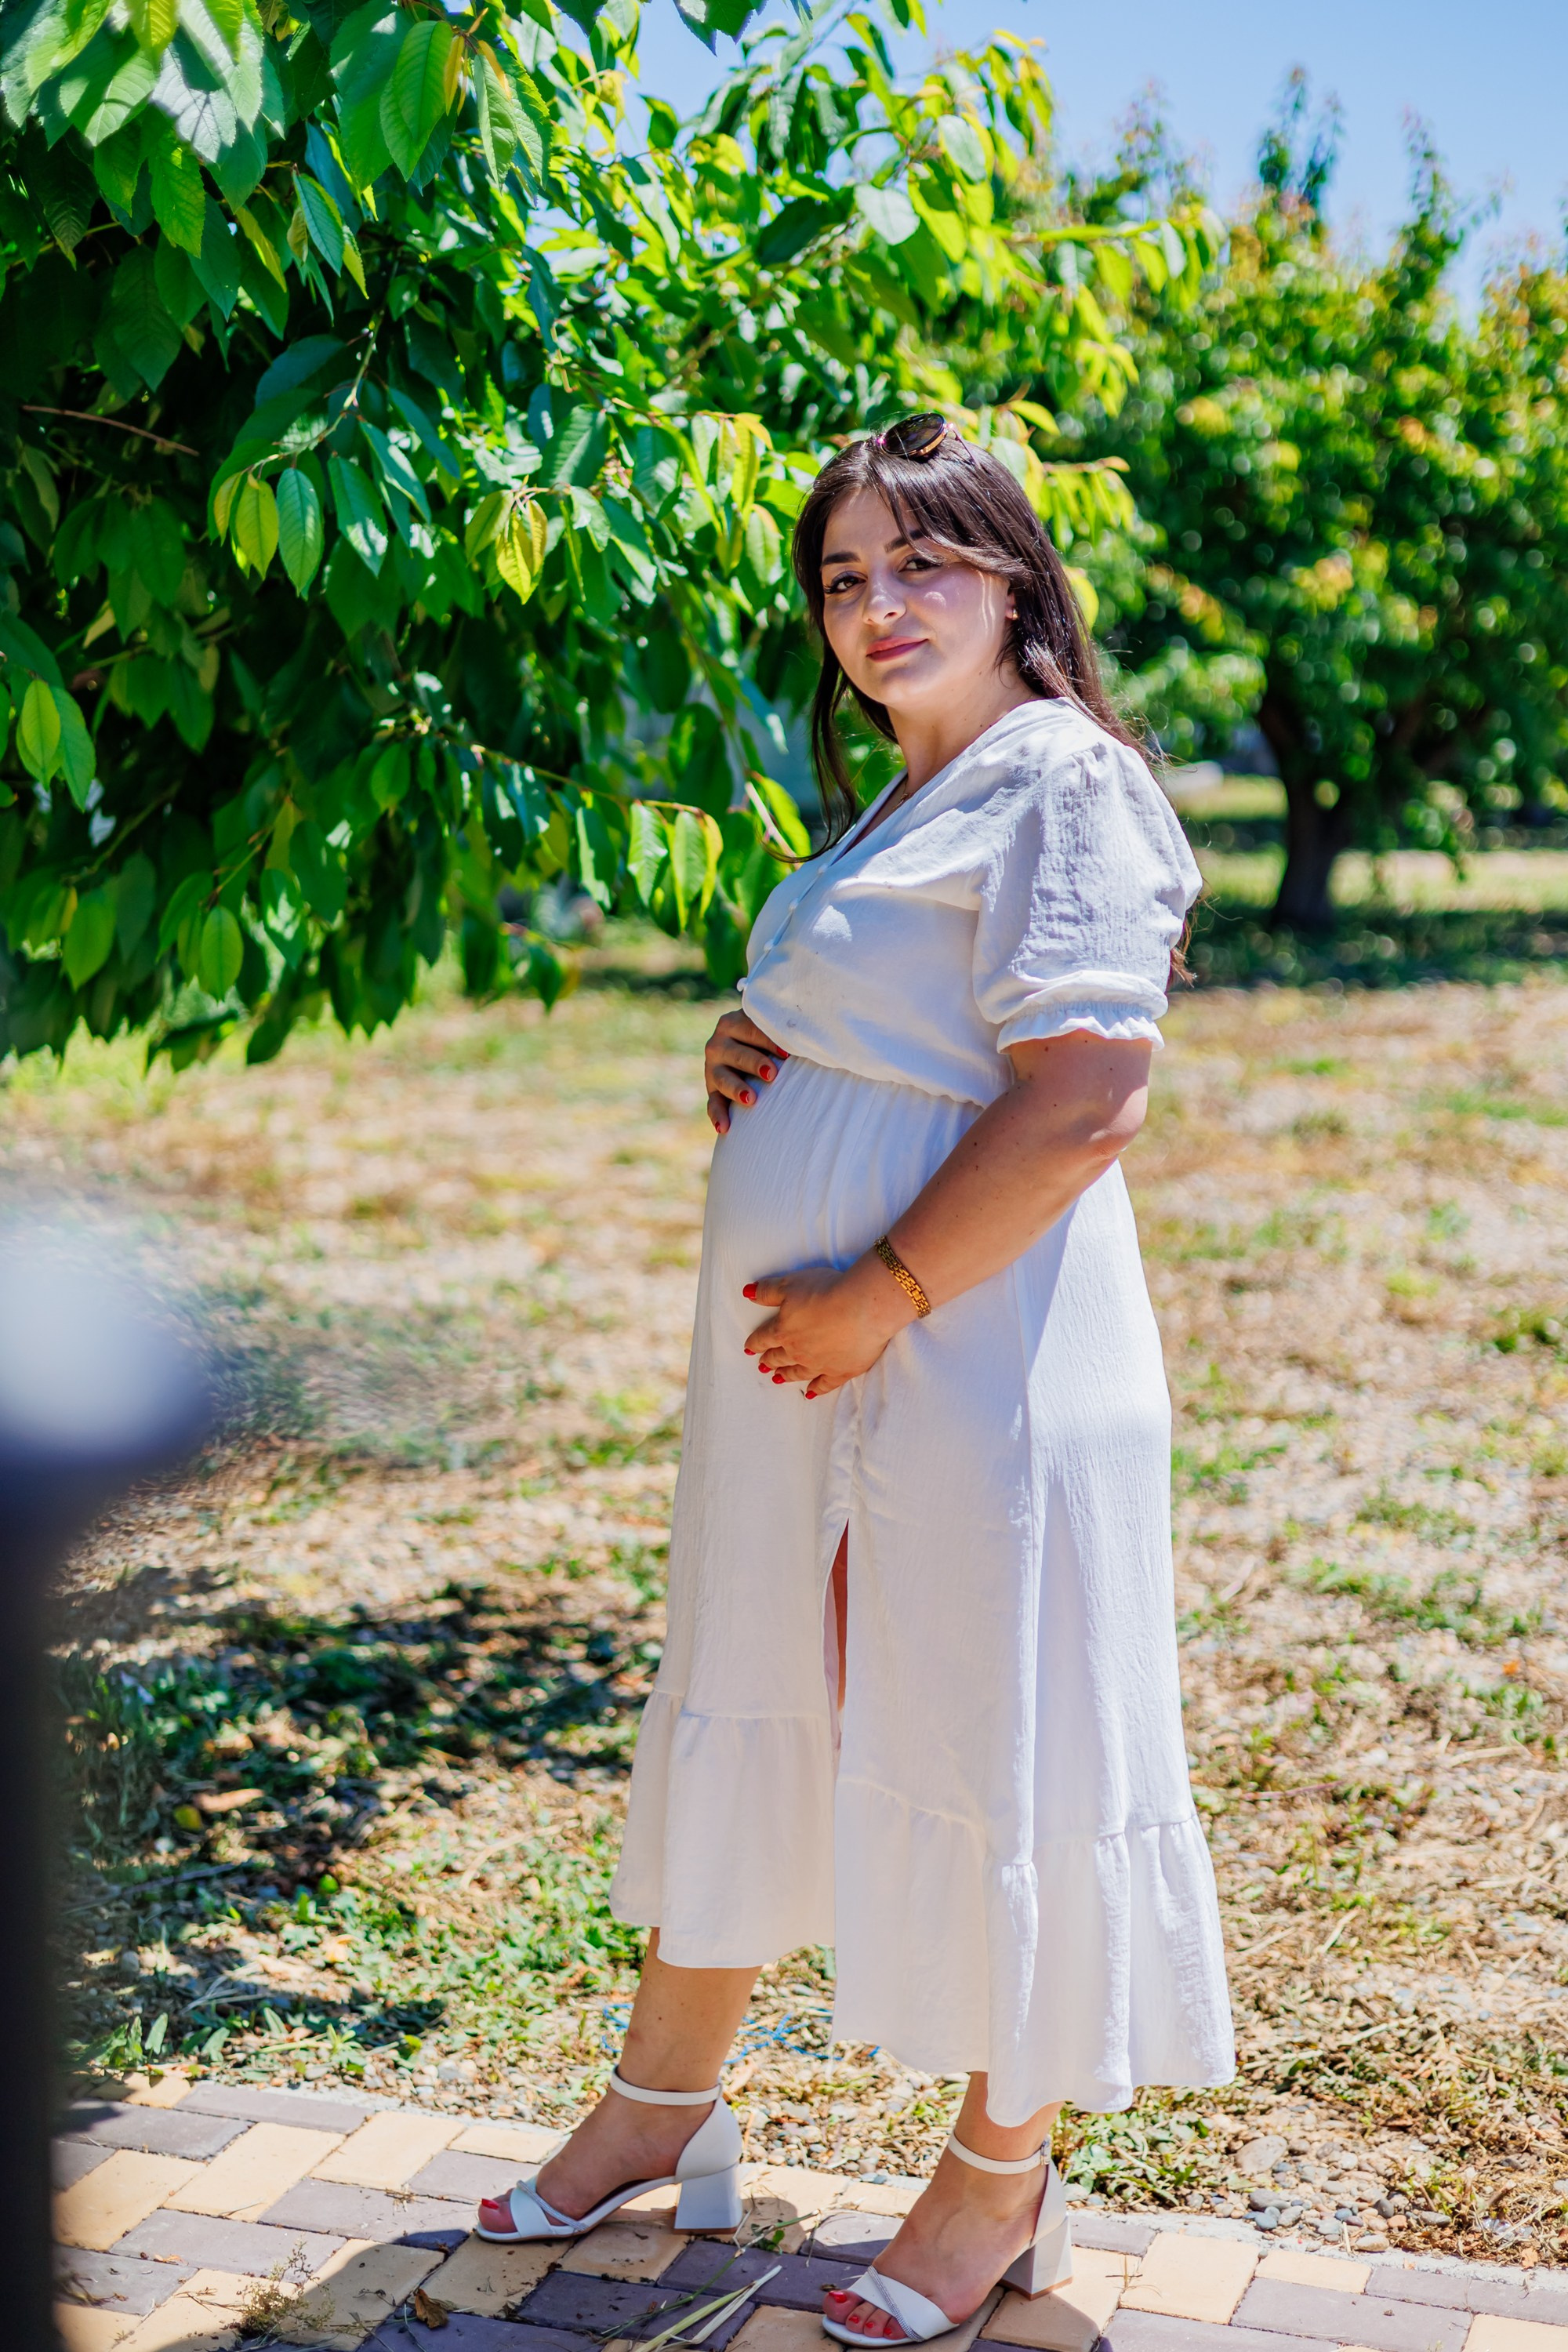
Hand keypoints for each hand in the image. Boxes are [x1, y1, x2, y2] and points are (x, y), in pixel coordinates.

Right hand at [704, 1009, 788, 1133]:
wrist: (749, 1050)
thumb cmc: (771, 1038)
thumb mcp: (773, 1029)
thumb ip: (786, 1028)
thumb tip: (813, 1035)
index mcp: (733, 1023)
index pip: (750, 1029)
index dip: (768, 1040)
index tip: (786, 1053)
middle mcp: (719, 1043)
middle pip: (735, 1054)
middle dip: (753, 1063)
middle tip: (771, 1075)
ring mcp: (713, 1068)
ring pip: (722, 1078)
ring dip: (735, 1088)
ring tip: (751, 1099)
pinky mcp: (712, 1089)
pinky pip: (713, 1103)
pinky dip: (718, 1115)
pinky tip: (725, 1127)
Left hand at [743, 1258, 915, 1398]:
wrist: (863, 1308)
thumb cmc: (825, 1291)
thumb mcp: (790, 1284)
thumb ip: (767, 1291)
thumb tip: (748, 1293)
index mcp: (783, 1330)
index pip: (763, 1339)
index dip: (754, 1343)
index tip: (749, 1348)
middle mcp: (798, 1351)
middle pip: (779, 1358)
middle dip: (769, 1361)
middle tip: (763, 1365)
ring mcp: (820, 1364)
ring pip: (798, 1373)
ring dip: (786, 1375)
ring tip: (778, 1378)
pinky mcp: (842, 1371)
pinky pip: (825, 1385)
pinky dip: (816, 1389)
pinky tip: (810, 1392)